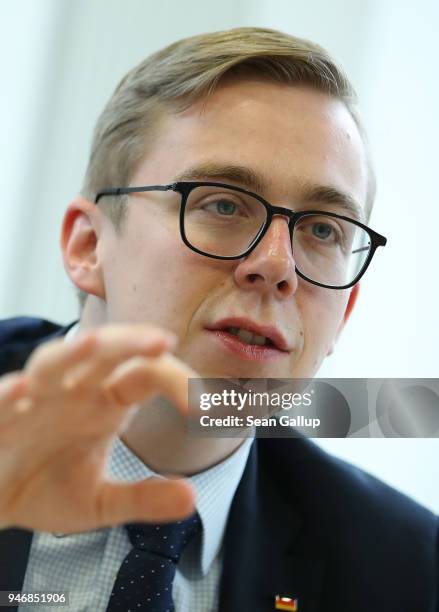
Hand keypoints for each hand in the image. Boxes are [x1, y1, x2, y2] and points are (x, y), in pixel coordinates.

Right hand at [0, 324, 196, 532]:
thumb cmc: (44, 487)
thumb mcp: (99, 503)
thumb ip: (142, 498)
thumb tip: (190, 498)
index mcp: (104, 403)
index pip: (146, 375)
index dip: (178, 383)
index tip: (207, 410)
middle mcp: (73, 392)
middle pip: (103, 354)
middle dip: (130, 342)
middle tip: (162, 342)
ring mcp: (34, 401)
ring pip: (51, 363)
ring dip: (70, 354)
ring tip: (92, 344)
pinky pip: (0, 401)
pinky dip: (9, 394)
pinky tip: (22, 391)